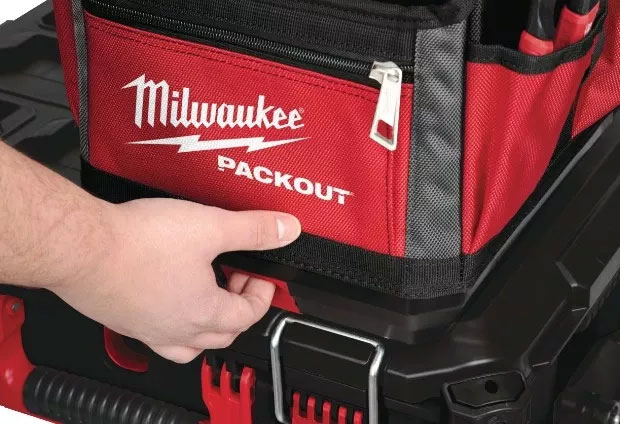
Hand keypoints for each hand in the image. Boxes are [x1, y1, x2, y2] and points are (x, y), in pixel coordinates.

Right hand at [51, 198, 300, 362]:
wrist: (81, 246)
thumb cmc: (138, 243)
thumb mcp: (210, 226)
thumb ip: (252, 230)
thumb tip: (285, 230)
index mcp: (202, 313)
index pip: (247, 316)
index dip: (262, 296)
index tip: (261, 278)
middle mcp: (174, 330)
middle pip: (221, 335)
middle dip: (238, 310)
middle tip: (238, 283)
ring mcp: (145, 329)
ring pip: (187, 344)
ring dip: (206, 325)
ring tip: (208, 296)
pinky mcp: (121, 318)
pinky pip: (155, 333)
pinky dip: (171, 321)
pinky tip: (165, 295)